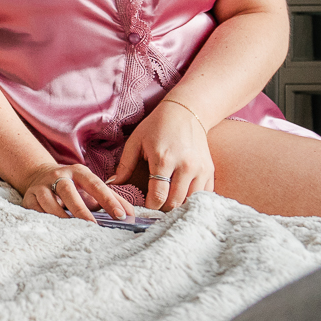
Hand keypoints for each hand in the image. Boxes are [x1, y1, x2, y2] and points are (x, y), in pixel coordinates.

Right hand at [16, 161, 132, 222]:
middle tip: (93, 227)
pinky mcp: (28, 197)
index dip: (108, 200)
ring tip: (73, 230)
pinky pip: (36, 210)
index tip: (121, 216)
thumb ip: (112, 199)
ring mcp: (41, 186)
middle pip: (68, 190)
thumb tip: (131, 215)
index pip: (95, 184)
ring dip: (61, 217)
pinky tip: (54, 228)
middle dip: (80, 210)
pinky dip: (45, 220)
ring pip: (49, 202)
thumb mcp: (91, 187)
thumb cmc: (73, 187)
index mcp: (78, 172)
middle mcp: (58, 176)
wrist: (39, 176)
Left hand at [109, 96, 214, 211]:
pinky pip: (203, 195)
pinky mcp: (209, 171)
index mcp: (164, 159)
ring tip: (167, 201)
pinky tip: (181, 194)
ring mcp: (200, 169)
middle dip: (163, 208)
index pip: (158, 195)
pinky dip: (192, 199)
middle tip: (155, 205)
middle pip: (175, 202)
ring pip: (190, 201)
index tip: (144, 205)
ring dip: (178, 205)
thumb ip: (125, 165)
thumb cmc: (157, 126)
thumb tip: (111, 184)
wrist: (185, 113)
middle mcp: (185, 166)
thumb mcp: (136, 141)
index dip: (150, 205)